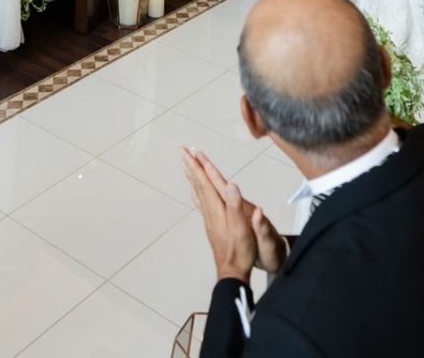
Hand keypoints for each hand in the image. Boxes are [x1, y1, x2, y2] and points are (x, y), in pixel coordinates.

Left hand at [181, 147, 284, 279]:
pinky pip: (201, 201)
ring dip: (192, 177)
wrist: (233, 271)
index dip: (198, 166)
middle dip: (191, 166)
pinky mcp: (212, 224)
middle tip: (182, 151)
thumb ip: (236, 206)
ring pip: (198, 192)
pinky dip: (197, 191)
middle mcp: (210, 211)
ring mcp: (209, 218)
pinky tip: (196, 191)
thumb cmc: (239, 251)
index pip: (205, 182)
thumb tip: (231, 185)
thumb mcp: (241, 228)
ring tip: (186, 165)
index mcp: (217, 208)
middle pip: (198, 184)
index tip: (189, 152)